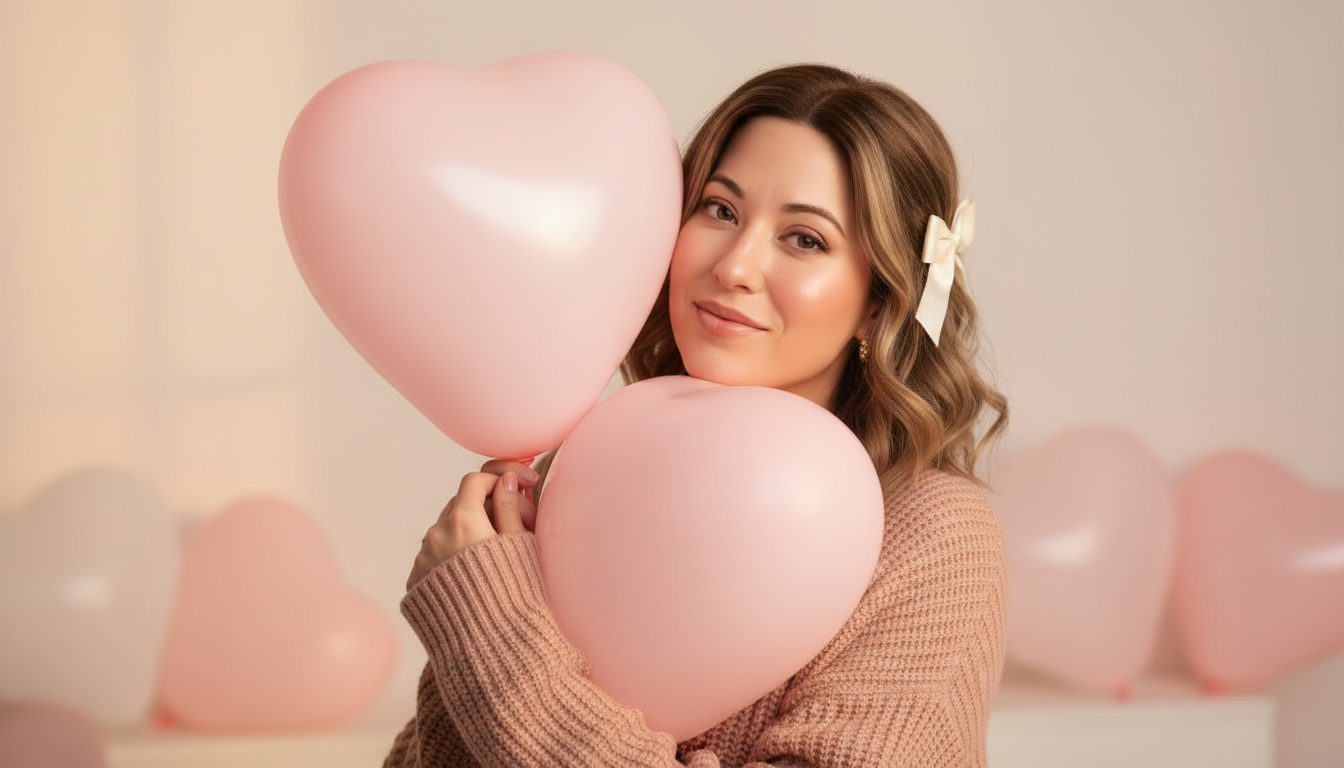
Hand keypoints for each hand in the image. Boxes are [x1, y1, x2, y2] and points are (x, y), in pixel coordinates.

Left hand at [405, 468, 536, 590]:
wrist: (488, 647)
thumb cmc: (512, 595)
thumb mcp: (519, 546)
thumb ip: (509, 507)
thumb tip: (505, 479)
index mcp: (462, 520)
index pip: (475, 480)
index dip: (500, 478)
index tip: (521, 486)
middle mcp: (435, 535)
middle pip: (460, 504)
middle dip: (487, 506)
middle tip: (518, 524)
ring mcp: (422, 559)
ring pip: (446, 531)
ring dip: (469, 532)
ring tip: (497, 556)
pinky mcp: (416, 582)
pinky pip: (435, 557)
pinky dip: (454, 556)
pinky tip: (476, 576)